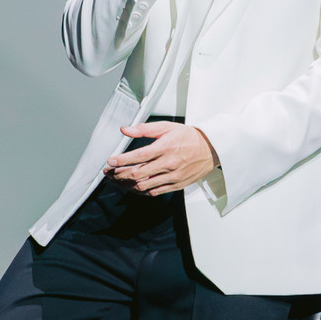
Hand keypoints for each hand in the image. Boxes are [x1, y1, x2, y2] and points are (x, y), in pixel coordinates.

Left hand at [104, 123, 219, 194]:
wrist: (211, 149)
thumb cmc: (189, 137)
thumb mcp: (167, 127)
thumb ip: (145, 128)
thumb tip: (126, 130)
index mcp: (165, 147)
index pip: (139, 156)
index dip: (122, 160)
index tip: (110, 162)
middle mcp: (168, 164)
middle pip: (138, 174)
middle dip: (119, 174)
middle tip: (109, 172)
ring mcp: (172, 177)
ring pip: (143, 186)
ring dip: (126, 184)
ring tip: (116, 180)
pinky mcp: (176, 185)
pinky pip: (154, 192)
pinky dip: (140, 191)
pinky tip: (132, 187)